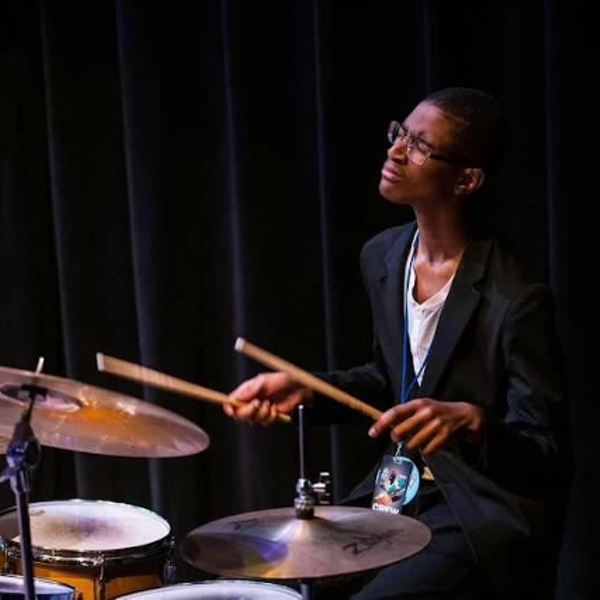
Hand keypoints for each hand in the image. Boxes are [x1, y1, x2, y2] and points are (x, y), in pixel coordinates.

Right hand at [224, 372, 310, 424]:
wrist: (298, 388)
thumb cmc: (282, 380)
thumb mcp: (265, 380)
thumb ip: (252, 388)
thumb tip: (239, 396)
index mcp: (247, 391)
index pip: (231, 401)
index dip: (229, 407)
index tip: (231, 410)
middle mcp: (251, 401)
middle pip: (239, 414)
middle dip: (249, 411)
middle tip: (258, 403)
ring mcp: (260, 410)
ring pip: (253, 420)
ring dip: (262, 413)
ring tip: (270, 403)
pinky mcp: (269, 416)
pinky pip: (265, 423)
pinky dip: (271, 417)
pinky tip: (275, 408)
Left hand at [368, 397, 483, 454]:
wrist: (465, 414)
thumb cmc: (438, 412)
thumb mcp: (422, 408)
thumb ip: (406, 415)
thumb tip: (385, 425)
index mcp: (418, 403)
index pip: (394, 412)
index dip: (381, 423)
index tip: (372, 432)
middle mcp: (425, 412)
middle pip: (400, 432)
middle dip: (397, 438)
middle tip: (400, 438)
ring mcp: (435, 423)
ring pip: (412, 443)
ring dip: (413, 445)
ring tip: (419, 439)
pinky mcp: (444, 435)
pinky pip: (426, 450)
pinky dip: (425, 451)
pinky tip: (430, 444)